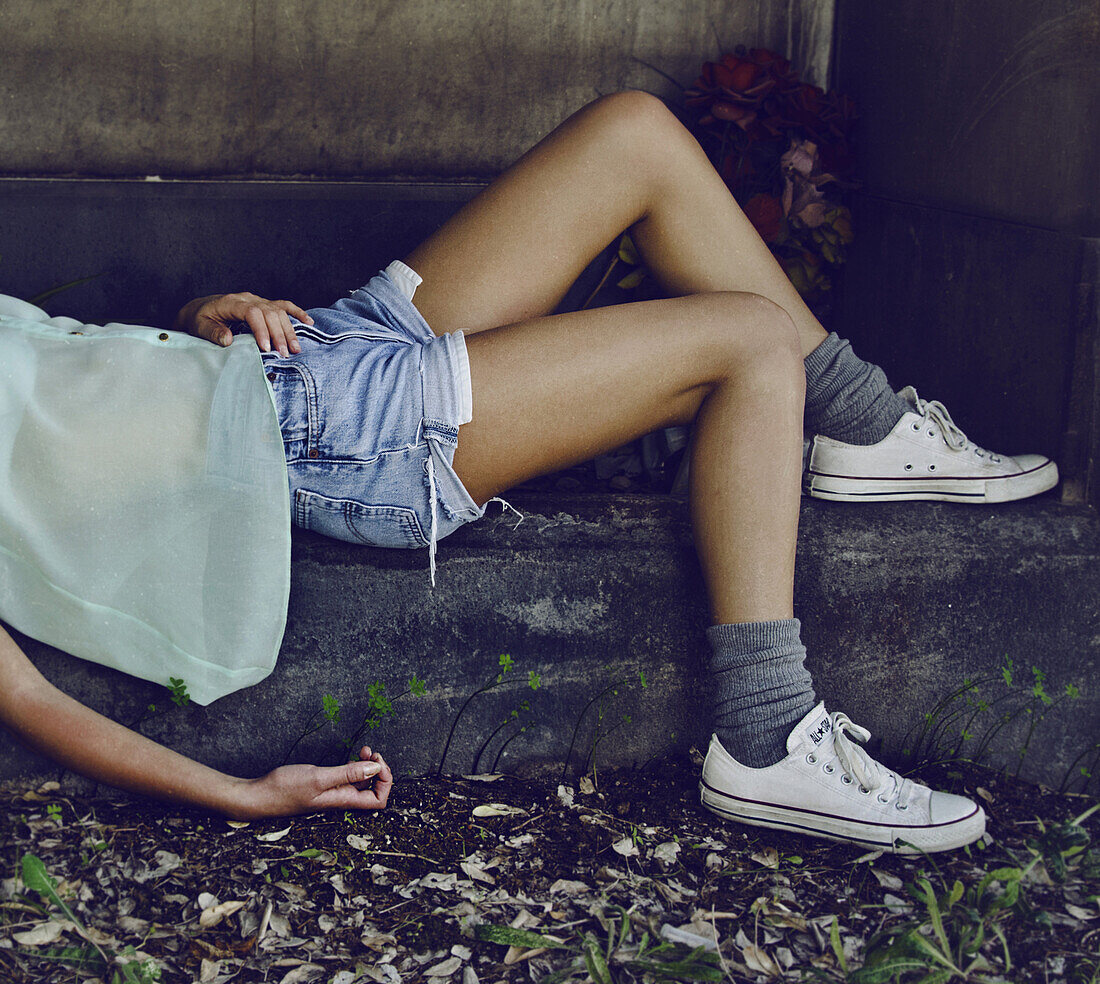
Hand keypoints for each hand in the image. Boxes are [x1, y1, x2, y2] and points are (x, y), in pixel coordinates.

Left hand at [174, 293, 313, 356]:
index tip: (266, 348)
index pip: (252, 312)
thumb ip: (212, 332)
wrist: (201, 309)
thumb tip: (227, 339)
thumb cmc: (200, 319)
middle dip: (279, 334)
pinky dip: (297, 313)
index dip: (261, 329)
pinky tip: (309, 322)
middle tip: (285, 353)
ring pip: (279, 312)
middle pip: (270, 313)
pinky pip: (283, 306)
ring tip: (295, 349)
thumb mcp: (200, 326)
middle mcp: (248, 299)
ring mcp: (258, 300)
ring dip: (289, 330)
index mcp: (231, 302)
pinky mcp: (264, 304)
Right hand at [232, 746, 393, 819]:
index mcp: (343, 801)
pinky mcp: (324, 786)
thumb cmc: (285, 789)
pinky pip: (347, 778)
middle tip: (371, 753)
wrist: (259, 796)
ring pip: (361, 782)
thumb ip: (348, 773)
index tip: (377, 762)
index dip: (385, 781)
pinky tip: (351, 756)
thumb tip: (375, 769)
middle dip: (378, 770)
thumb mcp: (319, 777)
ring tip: (363, 750)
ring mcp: (333, 793)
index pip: (379, 800)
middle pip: (373, 790)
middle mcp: (341, 799)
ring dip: (367, 766)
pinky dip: (354, 765)